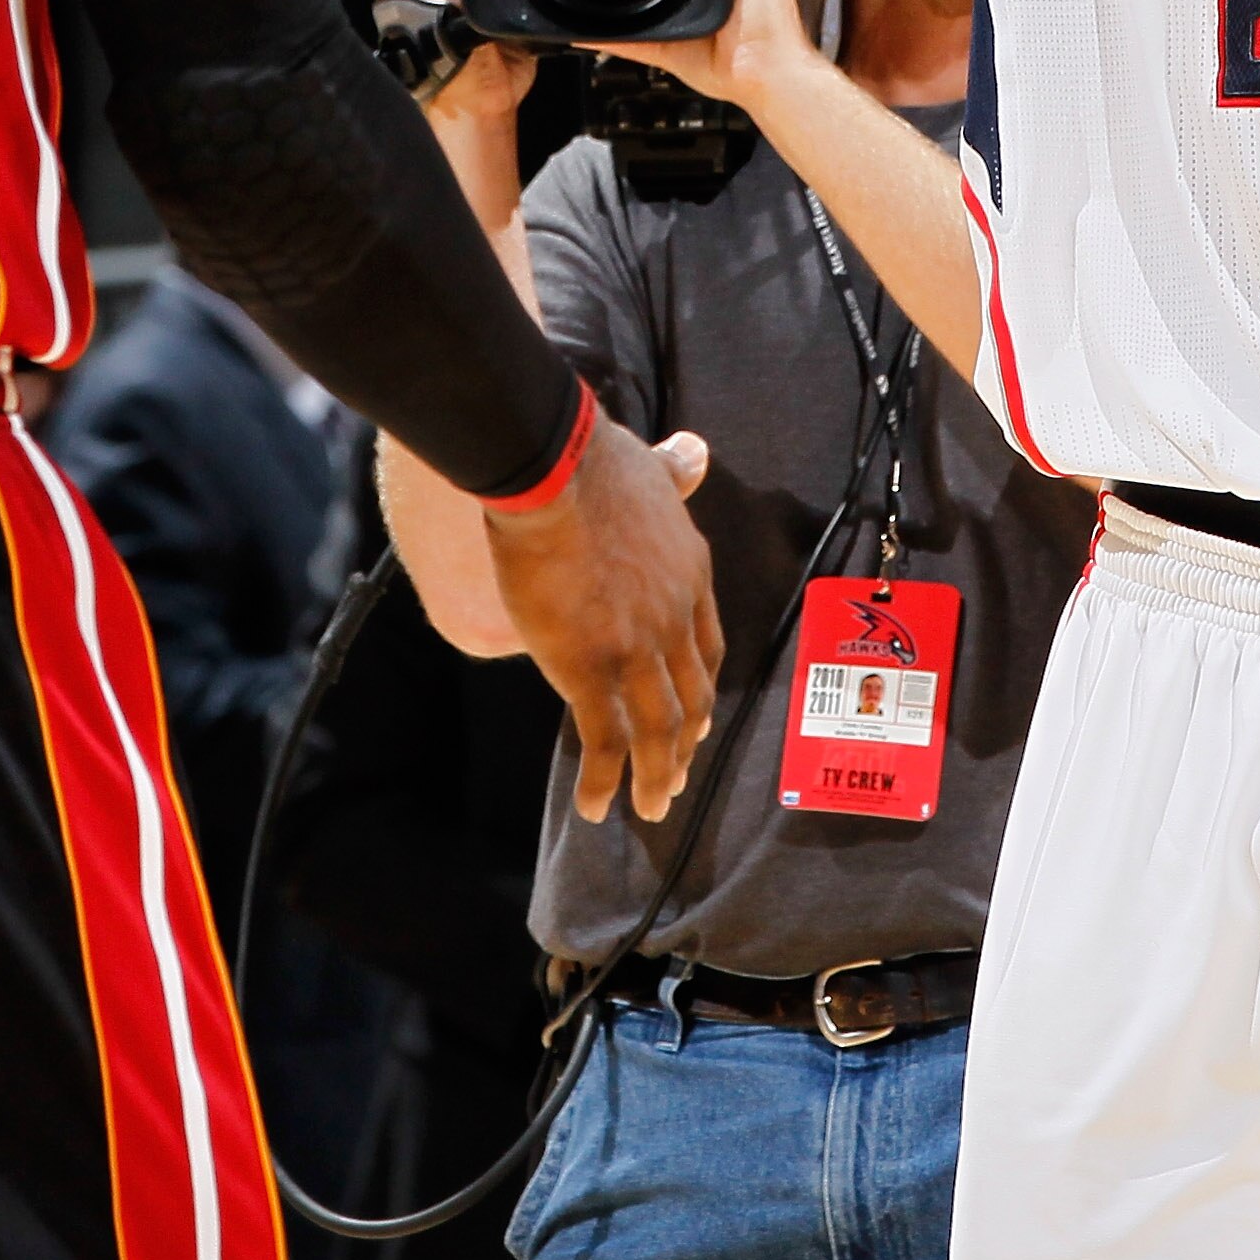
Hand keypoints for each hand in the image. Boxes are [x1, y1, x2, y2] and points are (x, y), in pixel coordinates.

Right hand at [482, 415, 723, 819]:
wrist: (554, 472)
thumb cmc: (591, 461)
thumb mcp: (649, 467)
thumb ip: (674, 471)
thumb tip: (694, 451)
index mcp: (689, 576)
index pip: (705, 648)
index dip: (700, 688)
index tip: (696, 718)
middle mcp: (673, 618)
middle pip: (689, 697)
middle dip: (684, 744)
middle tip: (674, 780)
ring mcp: (636, 647)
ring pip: (658, 729)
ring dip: (656, 776)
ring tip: (650, 807)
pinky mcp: (589, 665)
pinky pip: (603, 738)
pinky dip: (604, 779)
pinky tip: (595, 806)